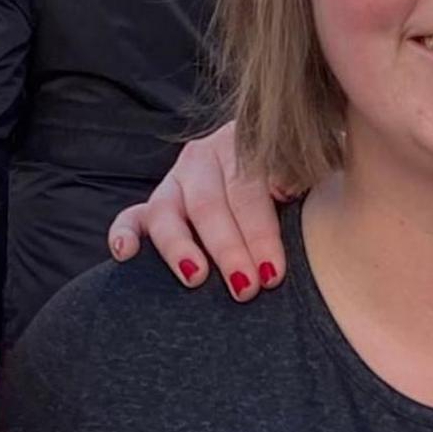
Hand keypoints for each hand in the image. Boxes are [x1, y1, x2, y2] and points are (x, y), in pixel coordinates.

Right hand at [106, 125, 293, 298]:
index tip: (274, 272)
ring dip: (179, 247)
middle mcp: (204, 158)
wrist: (274, 168)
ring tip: (196, 277)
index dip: (261, 232)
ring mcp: (175, 181)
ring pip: (166, 211)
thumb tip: (288, 189)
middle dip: (228, 250)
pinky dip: (124, 233)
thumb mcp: (308, 168)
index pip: (248, 190)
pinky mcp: (153, 206)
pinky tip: (125, 253)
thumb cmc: (300, 179)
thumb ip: (300, 173)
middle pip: (209, 205)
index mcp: (244, 143)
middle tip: (247, 288)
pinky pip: (131, 217)